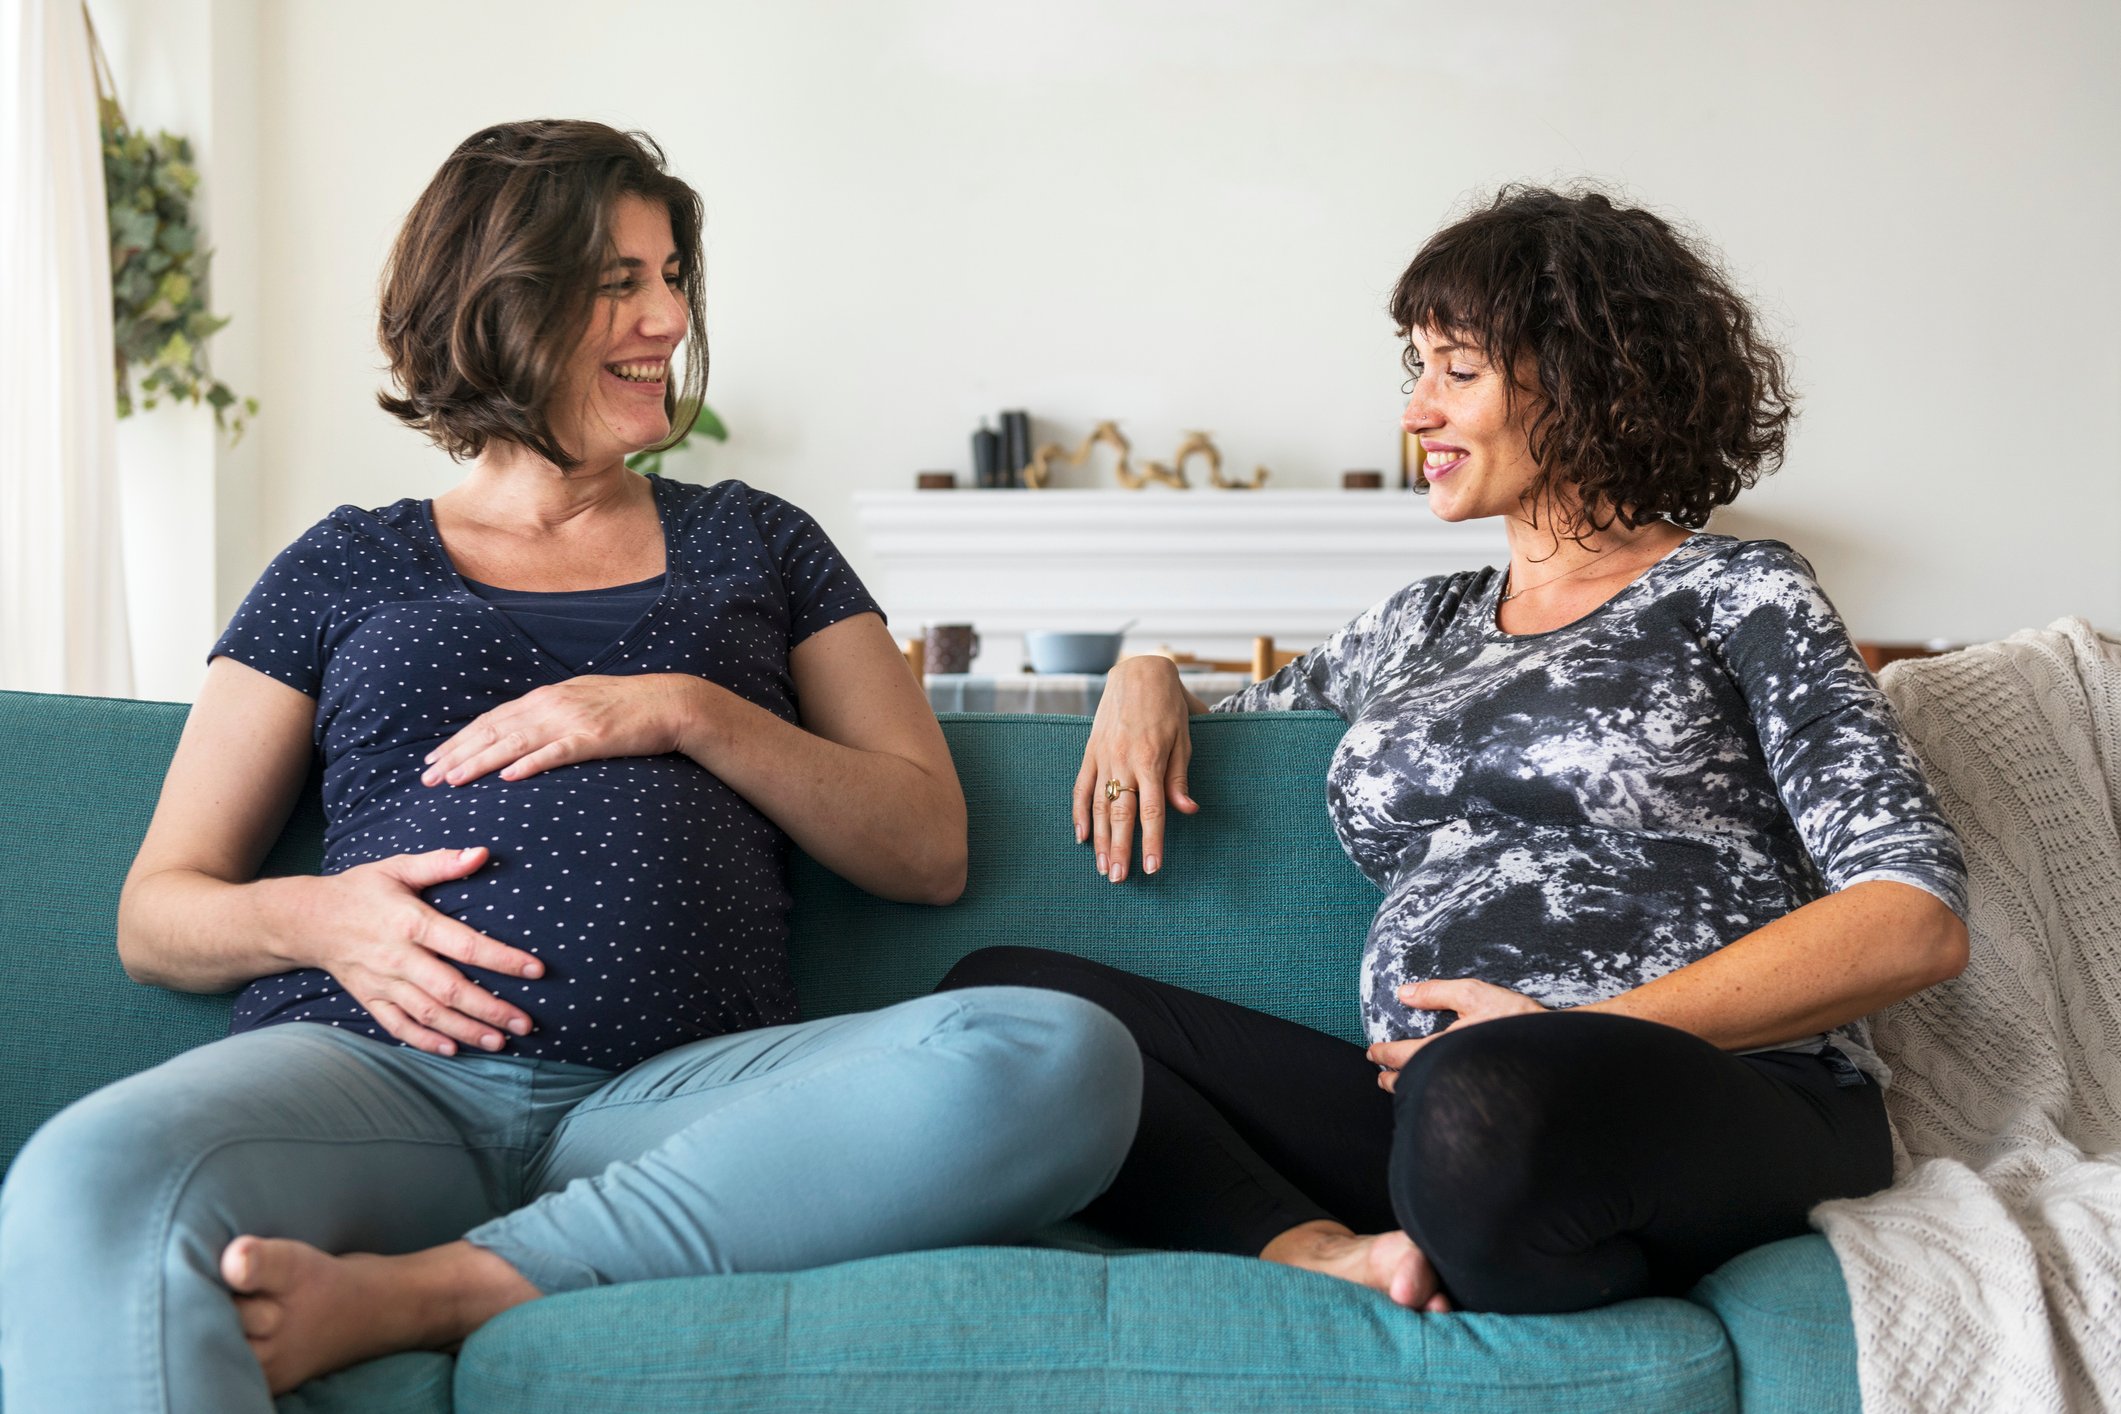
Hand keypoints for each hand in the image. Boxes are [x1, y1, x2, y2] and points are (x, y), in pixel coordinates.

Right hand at [304, 846, 544, 1056]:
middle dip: (491, 1008)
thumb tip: (482, 852)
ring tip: (500, 1041)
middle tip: (526, 1023)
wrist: (307, 920)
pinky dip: (424, 1040)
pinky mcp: (370, 999)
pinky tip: (453, 1049)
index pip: (464, 944)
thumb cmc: (360, 890)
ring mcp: (383, 983)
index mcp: (411, 923)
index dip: (502, 959)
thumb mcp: (398, 868)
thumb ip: (441, 862)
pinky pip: (398, 1026)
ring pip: (429, 1013)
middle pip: (450, 989)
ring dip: (466, 1030)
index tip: (536, 970)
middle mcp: (398, 958)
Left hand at [422, 674, 704, 785]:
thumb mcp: (581, 701)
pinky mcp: (594, 738)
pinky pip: (556, 753)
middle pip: (493, 731)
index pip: (491, 720)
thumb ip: (550, 714)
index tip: (433, 760)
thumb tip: (522, 731)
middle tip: (427, 778)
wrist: (671, 702)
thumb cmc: (629, 707)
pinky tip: (508, 777)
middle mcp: (551, 705)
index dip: (459, 741)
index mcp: (546, 697)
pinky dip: (530, 764)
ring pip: (514, 743)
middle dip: (456, 755)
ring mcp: (571, 721)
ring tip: (453, 780)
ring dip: (479, 762)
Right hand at [1072, 656, 1198, 882]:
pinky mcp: (1090, 751)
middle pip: (1121, 814)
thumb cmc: (1168, 706)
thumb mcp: (1184, 738)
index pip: (1152, 810)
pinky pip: (1081, 787)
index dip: (1152, 841)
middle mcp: (1123, 760)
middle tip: (1119, 878)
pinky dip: (1080, 813)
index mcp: (1150, 758)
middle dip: (1120, 849)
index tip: (1152, 868)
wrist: (1139, 671)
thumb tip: (1188, 811)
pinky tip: (1082, 837)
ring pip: (1099, 806)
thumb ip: (1180, 777)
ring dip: (1100, 839)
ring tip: (1103, 867)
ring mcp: (1103, 757)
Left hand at [1366, 979, 1548, 1091]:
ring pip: (1429, 1096)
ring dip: (1411, 1091)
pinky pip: (1448, 1101)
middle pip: (1412, 1083)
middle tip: (1382, 1077)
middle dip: (1393, 1080)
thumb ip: (1437, 992)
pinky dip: (1434, 1097)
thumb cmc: (1517, 1019)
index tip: (1373, 1053)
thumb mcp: (1475, 995)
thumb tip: (1404, 993)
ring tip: (1402, 1086)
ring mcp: (1465, 1090)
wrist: (1557, 1050)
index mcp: (1446, 1049)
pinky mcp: (1482, 1099)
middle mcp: (1452, 1074)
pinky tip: (1436, 1093)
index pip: (1404, 1056)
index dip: (1385, 1054)